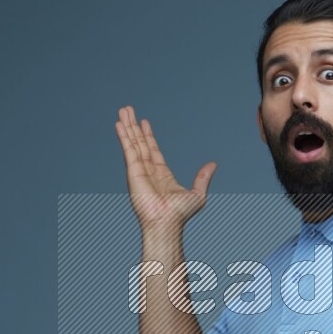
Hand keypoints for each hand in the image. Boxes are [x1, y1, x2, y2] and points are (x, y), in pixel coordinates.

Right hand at [115, 104, 217, 230]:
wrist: (165, 223)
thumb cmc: (180, 214)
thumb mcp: (197, 194)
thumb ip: (203, 178)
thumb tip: (213, 164)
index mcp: (162, 175)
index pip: (153, 151)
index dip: (149, 136)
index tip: (144, 123)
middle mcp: (149, 171)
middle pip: (140, 143)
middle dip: (135, 127)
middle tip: (129, 111)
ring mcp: (139, 170)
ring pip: (133, 143)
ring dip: (127, 127)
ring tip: (123, 111)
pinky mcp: (133, 171)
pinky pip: (128, 149)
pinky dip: (124, 136)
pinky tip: (119, 124)